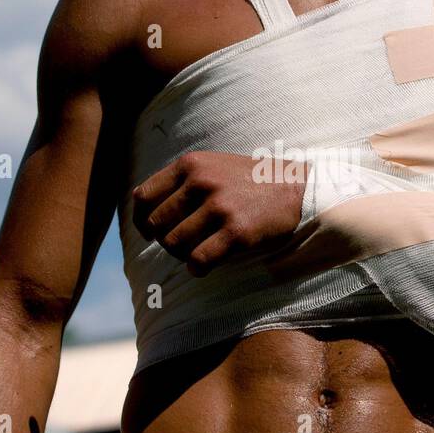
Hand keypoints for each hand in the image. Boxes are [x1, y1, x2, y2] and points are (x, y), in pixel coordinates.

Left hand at [131, 150, 306, 276]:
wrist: (296, 188)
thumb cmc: (249, 180)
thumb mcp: (212, 165)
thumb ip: (179, 179)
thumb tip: (138, 201)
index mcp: (190, 165)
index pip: (143, 197)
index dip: (141, 220)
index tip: (150, 232)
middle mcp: (201, 182)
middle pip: (156, 225)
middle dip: (163, 240)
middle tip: (181, 245)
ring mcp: (219, 207)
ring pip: (173, 244)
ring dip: (180, 256)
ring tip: (194, 254)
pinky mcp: (236, 232)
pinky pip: (198, 260)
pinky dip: (196, 268)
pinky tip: (203, 266)